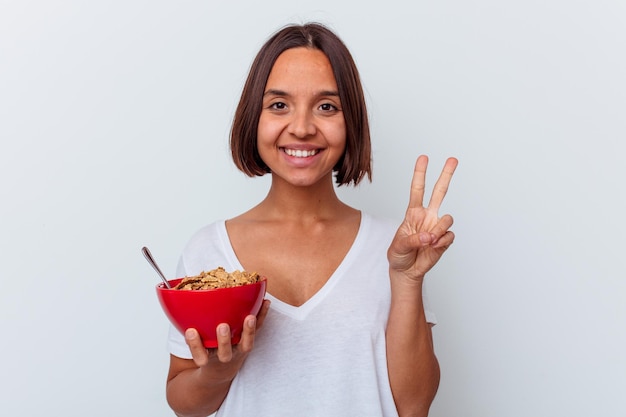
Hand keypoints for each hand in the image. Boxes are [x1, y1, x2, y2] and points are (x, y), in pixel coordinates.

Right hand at [184, 299, 270, 381]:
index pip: (199, 355)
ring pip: (246, 344)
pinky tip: (265, 302)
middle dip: (224, 341)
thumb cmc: (206, 349)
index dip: (194, 345)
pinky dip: (262, 316)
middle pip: (225, 353)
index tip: (190, 332)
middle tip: (222, 327)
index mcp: (206, 357)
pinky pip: (258, 330)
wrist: (223, 370)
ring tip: (249, 317)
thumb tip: (170, 297)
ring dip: (249, 331)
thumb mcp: (194, 344)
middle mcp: (224, 356)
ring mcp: (238, 350)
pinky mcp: (249, 341)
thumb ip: (187, 328)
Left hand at [387, 155, 457, 281]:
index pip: (417, 190)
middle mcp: (427, 216)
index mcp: (413, 213)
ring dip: (439, 229)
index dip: (420, 174)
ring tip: (428, 241)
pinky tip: (434, 247)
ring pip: (447, 218)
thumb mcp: (398, 247)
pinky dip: (441, 243)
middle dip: (446, 175)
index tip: (424, 158)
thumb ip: (412, 240)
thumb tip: (428, 236)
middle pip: (439, 192)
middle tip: (453, 159)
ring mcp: (437, 227)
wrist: (406, 271)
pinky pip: (449, 236)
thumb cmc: (399, 255)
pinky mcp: (445, 240)